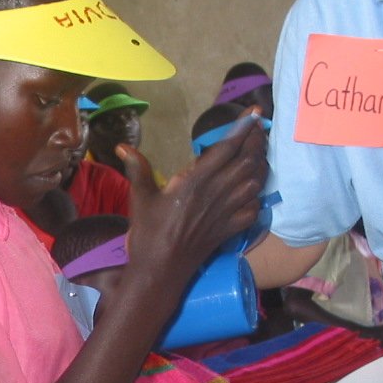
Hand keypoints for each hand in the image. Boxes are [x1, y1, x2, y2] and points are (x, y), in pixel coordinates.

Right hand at [118, 112, 266, 281]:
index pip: (226, 148)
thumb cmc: (148, 233)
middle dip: (257, 141)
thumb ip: (137, 168)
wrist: (161, 270)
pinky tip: (256, 186)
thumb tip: (122, 146)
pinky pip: (254, 206)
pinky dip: (259, 193)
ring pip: (255, 181)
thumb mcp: (140, 198)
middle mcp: (216, 193)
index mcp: (195, 181)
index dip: (243, 128)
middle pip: (247, 160)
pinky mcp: (231, 228)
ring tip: (260, 150)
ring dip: (260, 163)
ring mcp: (227, 212)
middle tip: (260, 128)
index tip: (255, 112)